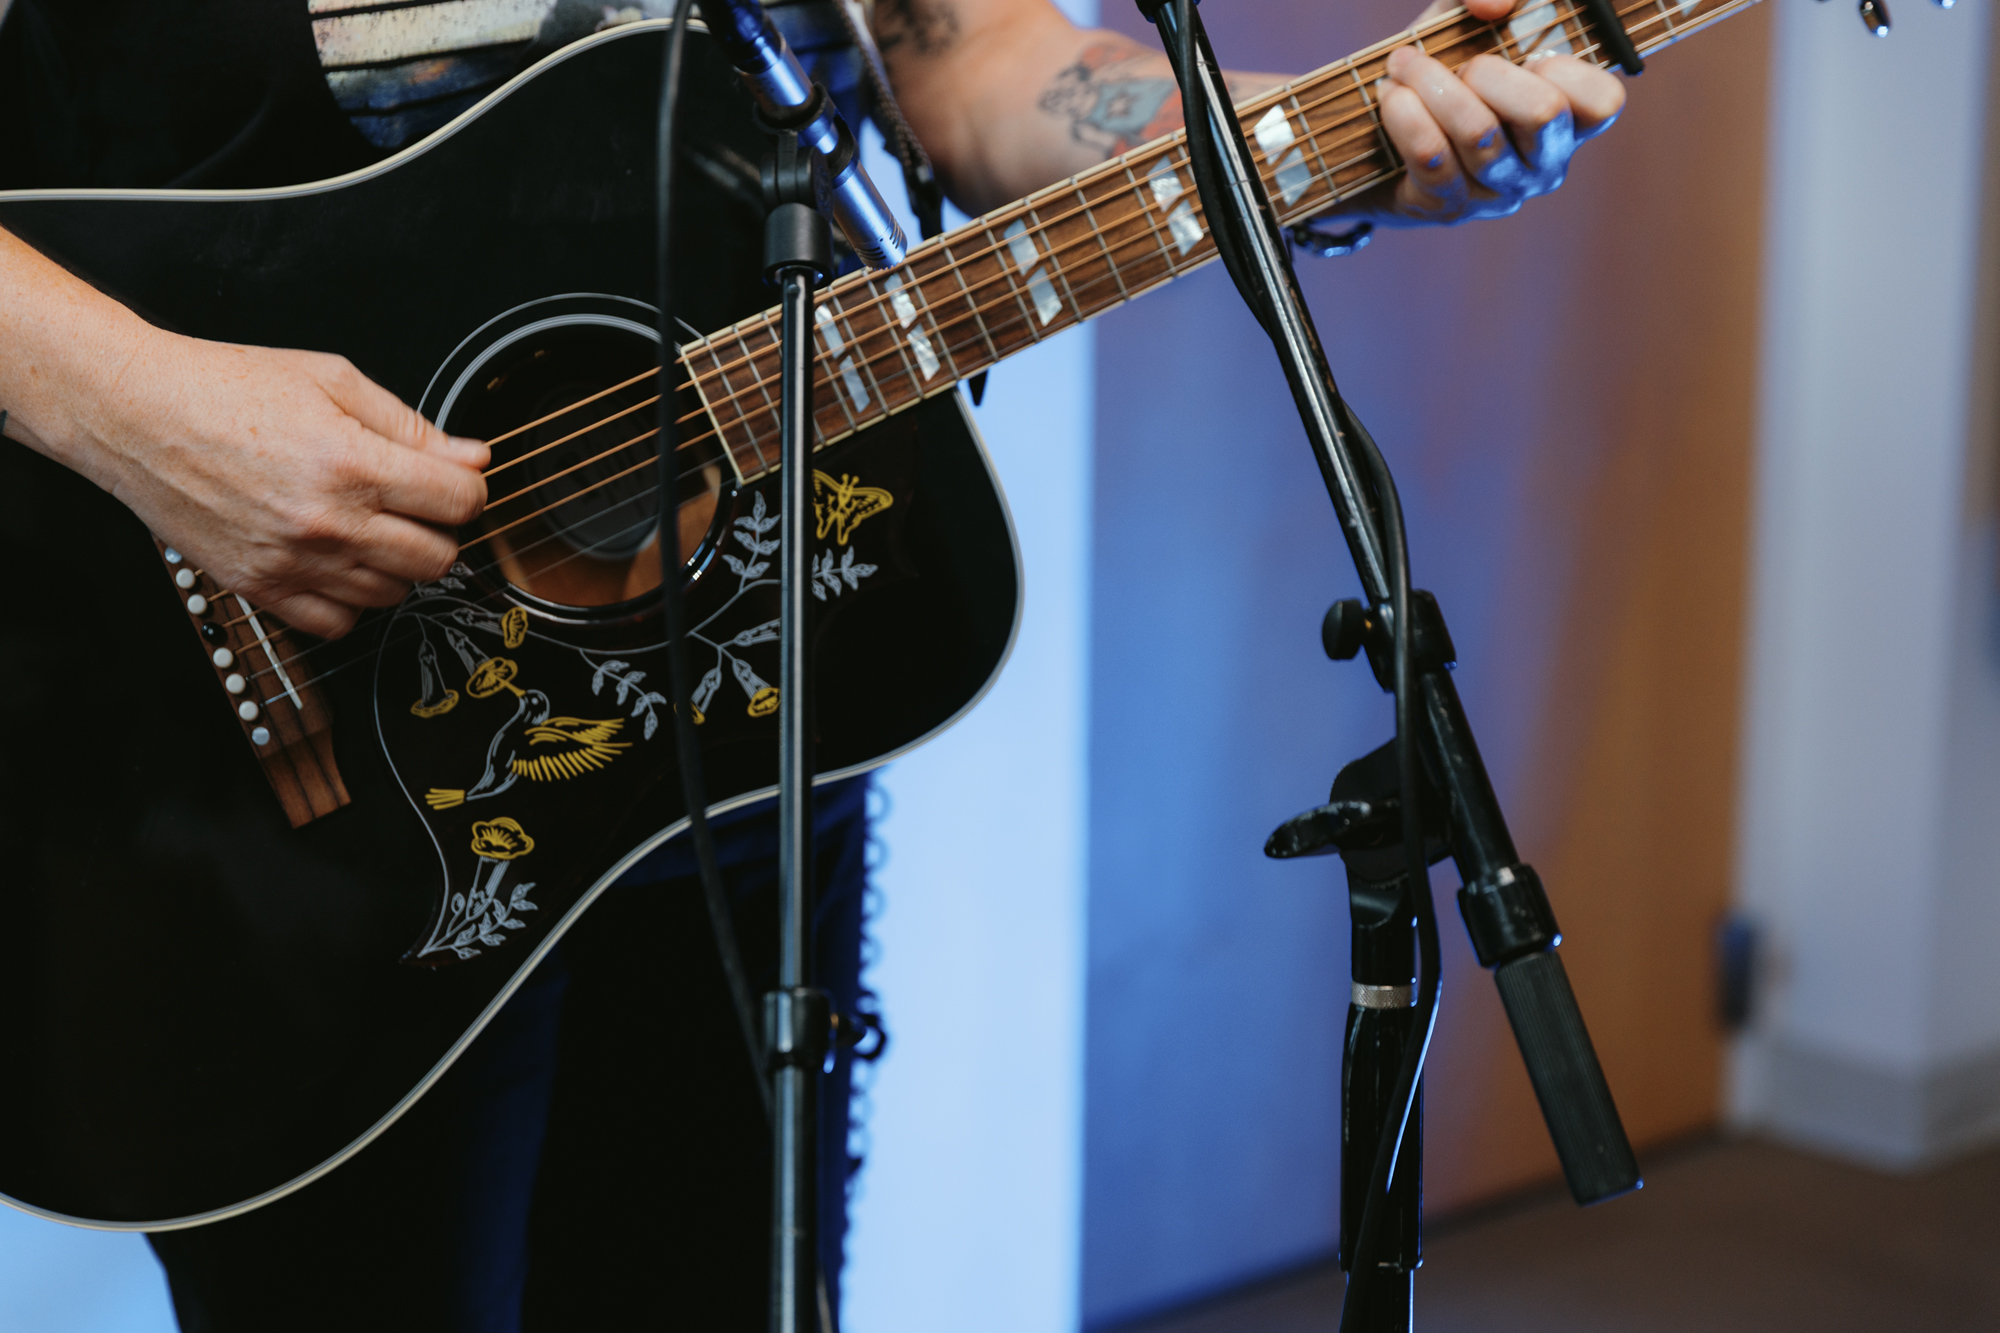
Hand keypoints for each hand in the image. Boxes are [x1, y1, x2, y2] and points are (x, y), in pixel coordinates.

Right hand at [71, 330, 487, 638]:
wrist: (135, 414)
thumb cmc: (224, 387)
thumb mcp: (332, 380)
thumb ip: (410, 426)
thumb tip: (474, 457)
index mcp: (353, 464)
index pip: (460, 503)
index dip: (468, 489)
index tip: (454, 481)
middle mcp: (328, 521)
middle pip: (437, 558)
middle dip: (439, 530)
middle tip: (414, 506)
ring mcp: (294, 561)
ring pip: (393, 594)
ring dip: (395, 564)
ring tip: (368, 526)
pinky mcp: (260, 587)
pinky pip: (338, 623)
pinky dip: (350, 599)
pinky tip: (337, 562)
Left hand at [1332, 0, 1625, 227]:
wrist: (1377, 140)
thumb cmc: (1442, 70)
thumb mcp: (1465, 20)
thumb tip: (1494, 6)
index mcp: (1569, 118)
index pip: (1603, 101)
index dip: (1565, 67)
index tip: (1526, 53)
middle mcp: (1544, 163)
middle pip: (1543, 114)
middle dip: (1488, 71)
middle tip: (1458, 62)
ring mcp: (1499, 192)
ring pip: (1478, 133)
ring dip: (1431, 84)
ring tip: (1403, 66)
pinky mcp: (1450, 208)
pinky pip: (1431, 155)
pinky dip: (1404, 113)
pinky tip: (1390, 95)